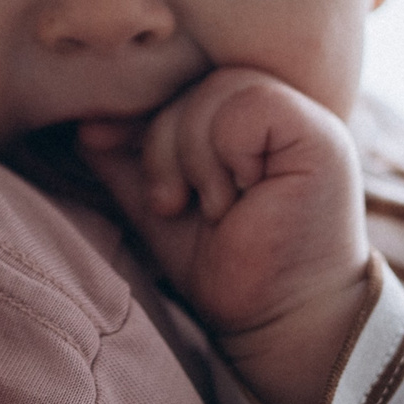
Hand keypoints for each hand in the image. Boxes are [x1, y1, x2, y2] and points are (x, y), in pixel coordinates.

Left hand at [78, 68, 371, 403]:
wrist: (276, 320)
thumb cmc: (223, 263)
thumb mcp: (159, 202)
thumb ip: (126, 158)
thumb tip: (85, 121)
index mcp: (237, 114)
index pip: (173, 83)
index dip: (138, 117)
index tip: (126, 162)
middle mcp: (273, 105)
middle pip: (187, 83)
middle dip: (162, 148)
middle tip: (179, 203)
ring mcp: (301, 116)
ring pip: (212, 92)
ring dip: (193, 159)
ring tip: (216, 207)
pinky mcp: (318, 135)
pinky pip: (247, 105)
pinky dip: (225, 155)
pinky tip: (242, 196)